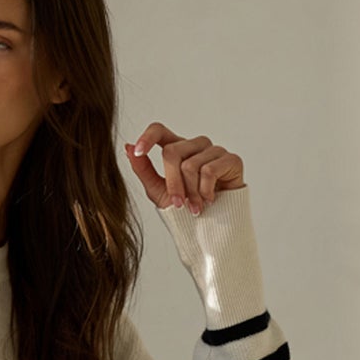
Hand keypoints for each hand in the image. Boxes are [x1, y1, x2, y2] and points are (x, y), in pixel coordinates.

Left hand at [124, 123, 244, 215]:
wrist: (212, 229)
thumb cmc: (186, 209)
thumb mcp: (158, 191)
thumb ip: (143, 169)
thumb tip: (128, 147)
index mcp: (177, 148)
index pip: (159, 130)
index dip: (147, 137)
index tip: (138, 152)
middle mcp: (196, 145)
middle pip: (172, 152)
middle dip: (172, 183)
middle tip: (178, 204)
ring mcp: (214, 151)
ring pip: (191, 164)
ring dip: (191, 192)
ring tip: (196, 207)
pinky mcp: (232, 160)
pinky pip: (210, 170)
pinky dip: (206, 191)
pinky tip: (210, 199)